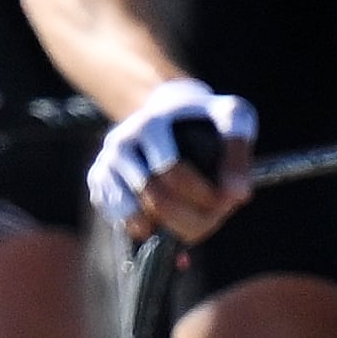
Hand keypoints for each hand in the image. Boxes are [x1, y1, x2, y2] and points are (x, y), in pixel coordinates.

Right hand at [89, 77, 256, 241]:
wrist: (170, 109)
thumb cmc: (206, 117)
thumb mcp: (232, 116)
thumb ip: (238, 149)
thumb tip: (236, 195)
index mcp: (151, 124)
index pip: (172, 173)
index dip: (204, 196)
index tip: (227, 201)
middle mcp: (121, 142)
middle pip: (156, 201)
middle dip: (191, 217)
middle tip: (212, 216)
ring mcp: (106, 162)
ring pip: (136, 217)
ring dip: (170, 227)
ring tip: (190, 219)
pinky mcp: (98, 180)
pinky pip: (119, 220)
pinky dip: (145, 229)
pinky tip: (164, 220)